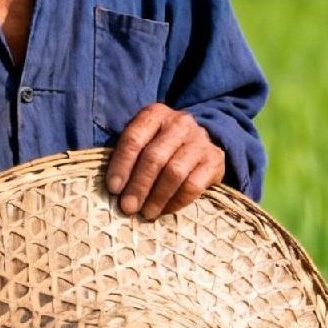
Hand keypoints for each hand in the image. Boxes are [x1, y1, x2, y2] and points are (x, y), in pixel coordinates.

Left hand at [104, 105, 225, 218]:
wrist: (200, 143)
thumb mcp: (144, 140)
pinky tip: (165, 210)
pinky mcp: (214, 159)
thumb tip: (115, 188)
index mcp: (156, 114)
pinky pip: (193, 185)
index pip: (134, 139)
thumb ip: (129, 155)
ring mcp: (200, 140)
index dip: (121, 165)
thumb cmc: (162, 146)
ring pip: (174, 172)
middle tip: (128, 207)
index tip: (113, 189)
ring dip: (157, 197)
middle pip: (154, 157)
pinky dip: (177, 201)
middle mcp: (180, 123)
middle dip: (139, 186)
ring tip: (146, 213)